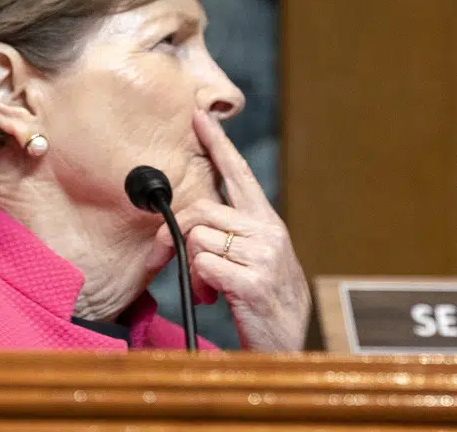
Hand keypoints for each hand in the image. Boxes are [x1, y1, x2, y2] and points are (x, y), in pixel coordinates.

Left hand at [157, 112, 310, 351]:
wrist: (288, 340)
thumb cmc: (263, 297)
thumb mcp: (252, 257)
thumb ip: (228, 234)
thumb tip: (187, 226)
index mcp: (266, 220)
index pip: (239, 174)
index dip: (218, 144)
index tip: (199, 116)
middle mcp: (268, 230)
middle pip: (202, 212)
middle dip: (178, 234)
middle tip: (168, 253)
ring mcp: (263, 255)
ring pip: (199, 240)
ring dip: (193, 267)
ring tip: (211, 286)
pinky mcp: (252, 281)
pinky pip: (203, 266)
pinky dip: (201, 283)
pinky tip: (216, 296)